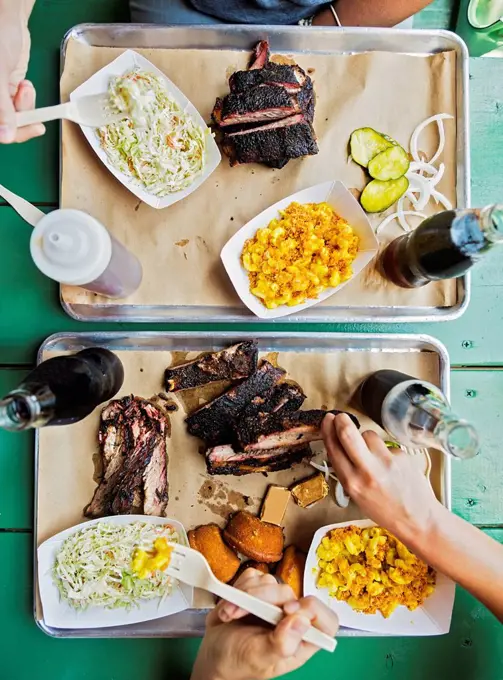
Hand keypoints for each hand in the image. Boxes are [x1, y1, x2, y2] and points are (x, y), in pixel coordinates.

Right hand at [0, 1, 43, 142]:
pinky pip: (20, 108)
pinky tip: (25, 86)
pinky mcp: (8, 93)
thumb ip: (2, 106)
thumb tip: (6, 135)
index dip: (6, 134)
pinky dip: (27, 101)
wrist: (8, 19)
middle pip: (3, 127)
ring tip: (26, 89)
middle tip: (37, 123)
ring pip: (14, 119)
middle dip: (21, 121)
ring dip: (25, 108)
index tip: (23, 133)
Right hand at [191, 569, 338, 679]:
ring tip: (229, 615)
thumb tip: (301, 621)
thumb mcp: (259, 657)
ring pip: (269, 582)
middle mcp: (292, 618)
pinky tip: (229, 607)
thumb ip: (282, 643)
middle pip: (290, 593)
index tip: (287, 610)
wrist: (212, 653)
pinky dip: (237, 588)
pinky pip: (253, 577)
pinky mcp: (257, 590)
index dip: (312, 610)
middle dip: (261, 599)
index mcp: (302, 640)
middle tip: (239, 612)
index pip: (326, 620)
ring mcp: (274, 602)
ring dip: (244, 595)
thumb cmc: (237, 662)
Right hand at [322, 413, 441, 544]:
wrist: (418, 519)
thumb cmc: (385, 510)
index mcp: (352, 483)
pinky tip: (391, 465)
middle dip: (341, 421)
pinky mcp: (402, 456)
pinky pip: (387, 445)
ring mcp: (387, 461)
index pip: (334, 449)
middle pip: (349, 434)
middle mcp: (368, 471)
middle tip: (340, 416)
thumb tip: (337, 445)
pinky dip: (385, 451)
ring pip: (369, 435)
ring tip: (373, 455)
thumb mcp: (357, 496)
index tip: (327, 420)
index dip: (328, 431)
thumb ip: (346, 471)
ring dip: (366, 439)